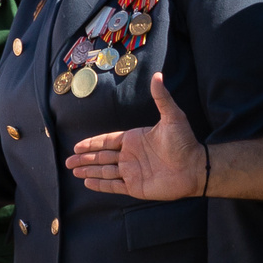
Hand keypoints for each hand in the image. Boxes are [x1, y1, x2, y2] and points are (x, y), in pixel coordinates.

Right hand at [67, 73, 203, 199]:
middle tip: (68, 161)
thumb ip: (161, 97)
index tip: (77, 146)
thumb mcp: (172, 116)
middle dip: (84, 159)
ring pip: (104, 171)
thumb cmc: (184, 142)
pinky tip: (88, 184)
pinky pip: (114, 186)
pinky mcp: (136, 187)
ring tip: (73, 171)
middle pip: (101, 157)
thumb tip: (157, 75)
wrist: (195, 167)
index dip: (91, 144)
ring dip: (89, 171)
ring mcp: (132, 172)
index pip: (107, 141)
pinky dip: (100, 185)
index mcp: (134, 139)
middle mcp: (130, 156)